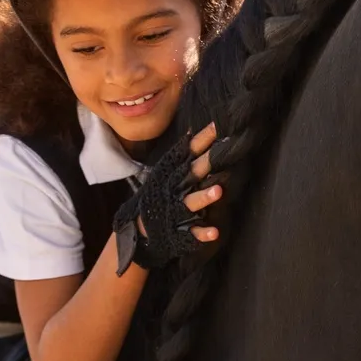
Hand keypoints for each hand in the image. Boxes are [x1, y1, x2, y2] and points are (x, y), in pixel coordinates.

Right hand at [114, 123, 226, 273]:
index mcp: (174, 172)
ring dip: (204, 197)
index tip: (219, 126)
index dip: (203, 139)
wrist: (139, 228)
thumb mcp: (167, 172)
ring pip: (191, 202)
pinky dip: (202, 233)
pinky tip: (214, 233)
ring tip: (218, 191)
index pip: (189, 152)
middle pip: (192, 174)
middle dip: (205, 164)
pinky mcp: (179, 230)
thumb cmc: (159, 194)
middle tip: (220, 155)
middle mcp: (176, 188)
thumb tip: (195, 130)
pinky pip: (191, 232)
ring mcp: (177, 210)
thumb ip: (182, 155)